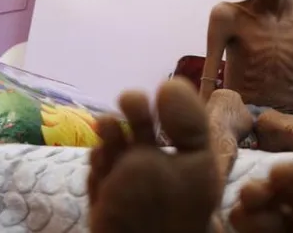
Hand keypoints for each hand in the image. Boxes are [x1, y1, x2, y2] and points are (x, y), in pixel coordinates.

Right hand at [88, 80, 221, 232]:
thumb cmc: (180, 209)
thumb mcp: (196, 164)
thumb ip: (189, 125)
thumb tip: (168, 83)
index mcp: (181, 154)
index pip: (173, 121)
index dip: (168, 102)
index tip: (164, 88)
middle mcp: (152, 164)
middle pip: (140, 127)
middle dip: (134, 109)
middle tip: (130, 99)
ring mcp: (124, 180)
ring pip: (113, 147)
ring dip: (109, 134)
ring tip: (109, 126)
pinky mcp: (102, 198)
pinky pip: (95, 176)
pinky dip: (96, 165)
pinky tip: (100, 158)